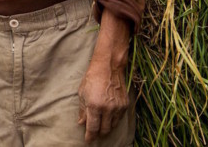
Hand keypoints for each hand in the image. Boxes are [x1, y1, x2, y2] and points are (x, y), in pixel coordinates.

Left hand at [78, 9, 130, 142]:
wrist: (108, 67)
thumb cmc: (92, 78)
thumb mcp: (82, 93)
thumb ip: (82, 110)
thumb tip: (81, 123)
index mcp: (94, 105)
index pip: (92, 128)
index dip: (90, 136)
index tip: (88, 140)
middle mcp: (107, 108)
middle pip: (104, 130)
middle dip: (98, 134)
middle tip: (94, 135)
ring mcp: (117, 107)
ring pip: (112, 126)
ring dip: (106, 128)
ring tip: (101, 128)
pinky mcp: (125, 105)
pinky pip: (119, 119)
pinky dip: (113, 121)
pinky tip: (109, 119)